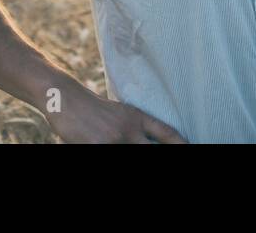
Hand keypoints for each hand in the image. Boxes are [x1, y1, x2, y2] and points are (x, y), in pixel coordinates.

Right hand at [44, 88, 188, 143]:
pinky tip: (100, 145)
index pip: (166, 132)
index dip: (180, 143)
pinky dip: (108, 151)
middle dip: (165, 154)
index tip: (191, 146)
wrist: (65, 98)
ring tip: (115, 143)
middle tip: (183, 156)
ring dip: (132, 151)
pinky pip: (110, 156)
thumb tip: (147, 139)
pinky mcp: (97, 147)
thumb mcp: (118, 113)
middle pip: (152, 149)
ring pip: (132, 154)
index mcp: (136, 117)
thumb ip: (133, 128)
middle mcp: (129, 128)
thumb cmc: (92, 109)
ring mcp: (114, 138)